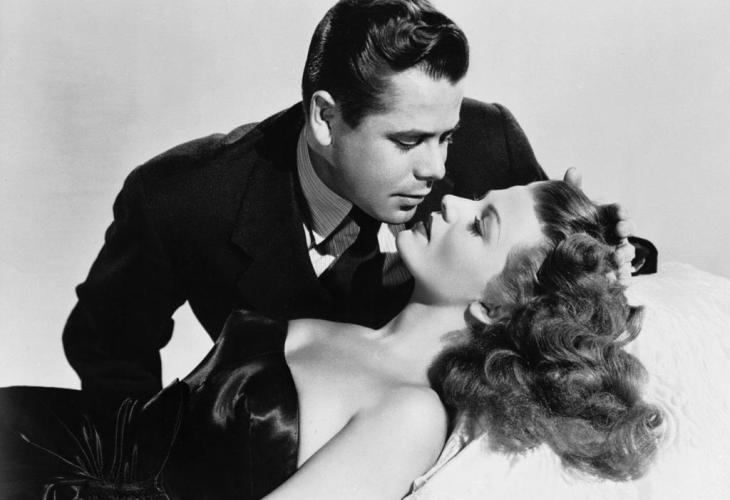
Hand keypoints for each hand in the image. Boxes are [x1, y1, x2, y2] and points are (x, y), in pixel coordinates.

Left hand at [562, 167, 634, 283]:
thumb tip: (573, 170)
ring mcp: (615, 253)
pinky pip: (620, 276)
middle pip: (626, 231)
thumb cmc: (567, 226)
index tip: (620, 213)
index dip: (621, 212)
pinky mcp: (611, 273)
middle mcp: (614, 235)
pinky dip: (621, 276)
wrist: (555, 257)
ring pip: (626, 253)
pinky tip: (617, 276)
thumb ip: (572, 190)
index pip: (618, 212)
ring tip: (618, 254)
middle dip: (625, 229)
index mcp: (606, 218)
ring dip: (625, 253)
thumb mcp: (568, 209)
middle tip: (620, 230)